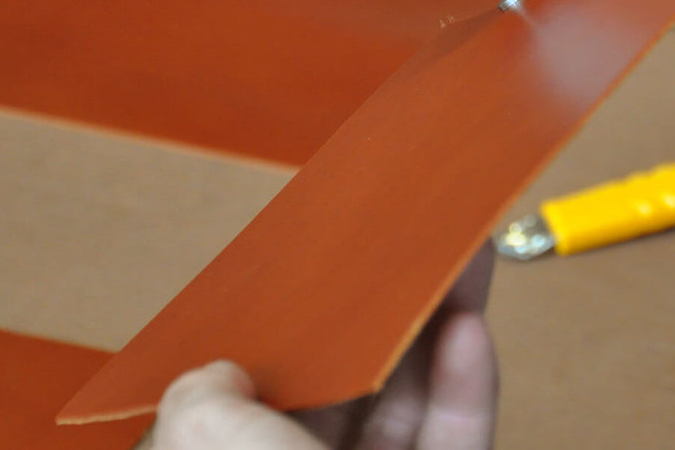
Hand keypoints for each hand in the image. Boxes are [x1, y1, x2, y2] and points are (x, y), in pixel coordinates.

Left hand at [151, 247, 497, 449]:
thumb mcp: (210, 448)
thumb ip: (203, 397)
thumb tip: (221, 374)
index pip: (243, 394)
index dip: (277, 326)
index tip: (311, 265)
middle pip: (338, 387)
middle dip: (376, 311)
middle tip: (410, 245)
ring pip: (402, 408)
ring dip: (435, 329)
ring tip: (460, 261)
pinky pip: (449, 439)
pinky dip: (463, 389)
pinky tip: (470, 334)